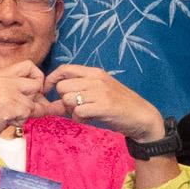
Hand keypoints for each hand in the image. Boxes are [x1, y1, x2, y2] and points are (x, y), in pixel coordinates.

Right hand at [0, 60, 50, 151]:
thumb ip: (18, 93)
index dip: (37, 78)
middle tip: (22, 110)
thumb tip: (44, 100)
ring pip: (32, 101)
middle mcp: (2, 79)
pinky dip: (20, 121)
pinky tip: (6, 122)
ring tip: (9, 117)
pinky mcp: (6, 106)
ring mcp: (4, 92)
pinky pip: (27, 113)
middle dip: (34, 100)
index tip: (33, 92)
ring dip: (25, 114)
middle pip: (36, 84)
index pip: (30, 65)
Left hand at [43, 65, 167, 150]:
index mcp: (94, 73)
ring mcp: (100, 92)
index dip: (51, 80)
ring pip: (68, 99)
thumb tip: (49, 105)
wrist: (142, 116)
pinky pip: (78, 111)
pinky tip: (90, 119)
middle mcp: (96, 79)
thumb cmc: (117, 105)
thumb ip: (74, 96)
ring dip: (71, 111)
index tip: (47, 91)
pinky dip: (80, 118)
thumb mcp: (96, 95)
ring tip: (85, 114)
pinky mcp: (104, 106)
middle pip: (62, 87)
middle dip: (63, 100)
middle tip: (75, 108)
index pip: (64, 69)